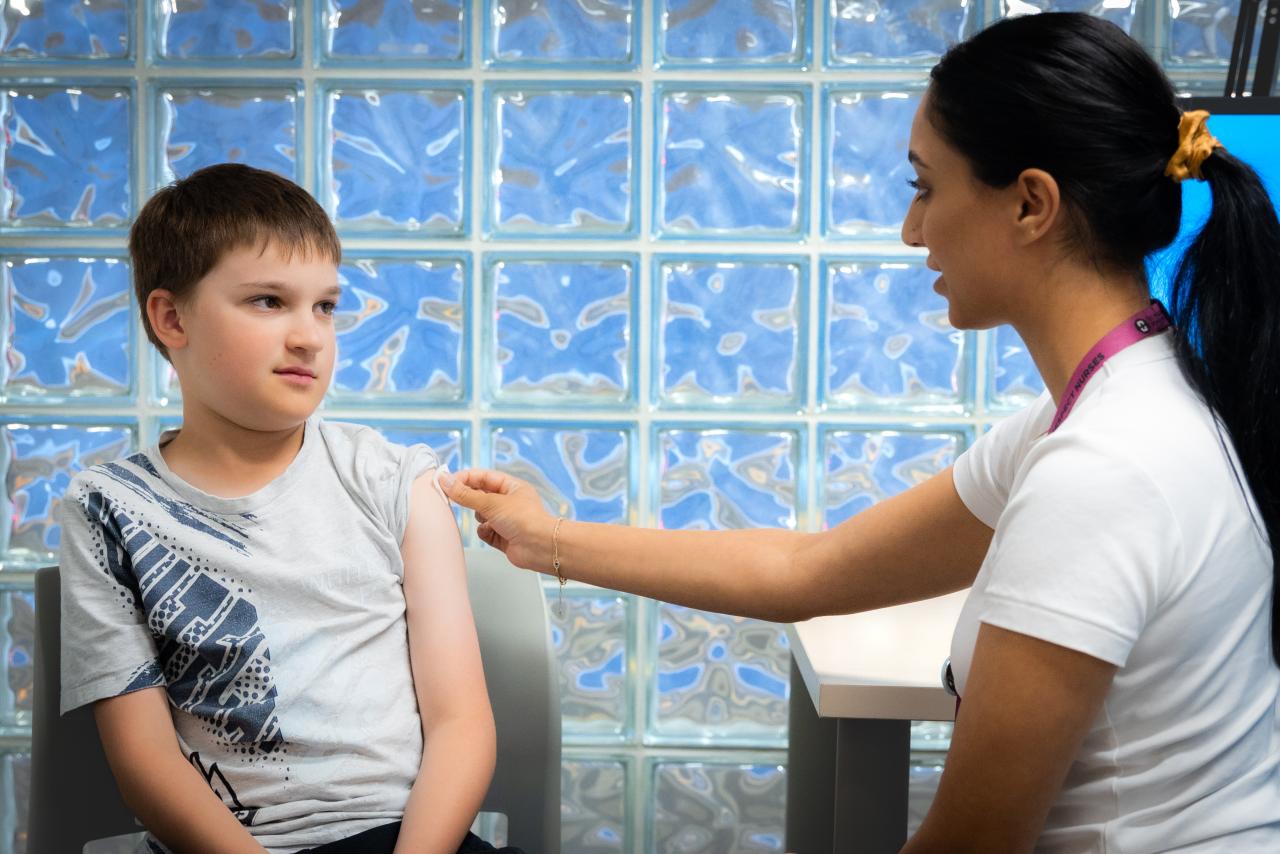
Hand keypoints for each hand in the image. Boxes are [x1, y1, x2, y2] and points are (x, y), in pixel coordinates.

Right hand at [439, 468, 553, 570]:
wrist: (540, 548)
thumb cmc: (524, 519)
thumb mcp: (491, 502)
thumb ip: (465, 494)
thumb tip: (445, 480)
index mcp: (511, 487)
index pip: (483, 477)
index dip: (464, 478)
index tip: (445, 481)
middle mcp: (509, 502)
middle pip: (480, 495)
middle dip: (469, 499)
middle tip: (451, 499)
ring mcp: (506, 520)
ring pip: (480, 515)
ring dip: (479, 518)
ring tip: (487, 520)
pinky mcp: (503, 536)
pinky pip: (484, 531)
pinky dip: (485, 532)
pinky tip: (492, 533)